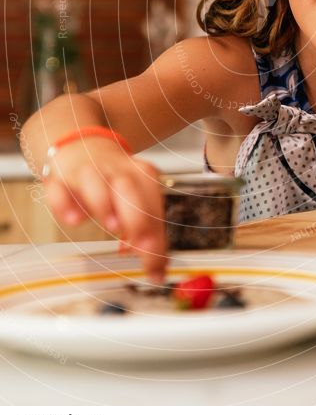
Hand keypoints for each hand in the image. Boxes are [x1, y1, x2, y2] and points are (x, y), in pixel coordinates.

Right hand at [43, 138, 166, 281]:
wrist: (82, 146)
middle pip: (129, 191)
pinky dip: (65, 204)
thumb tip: (155, 265)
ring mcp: (88, 172)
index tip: (156, 268)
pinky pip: (59, 190)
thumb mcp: (135, 199)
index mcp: (142, 175)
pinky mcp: (60, 178)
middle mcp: (117, 171)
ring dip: (105, 205)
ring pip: (95, 183)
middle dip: (138, 220)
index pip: (154, 206)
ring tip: (113, 227)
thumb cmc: (113, 181)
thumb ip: (145, 230)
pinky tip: (74, 219)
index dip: (157, 239)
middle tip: (143, 249)